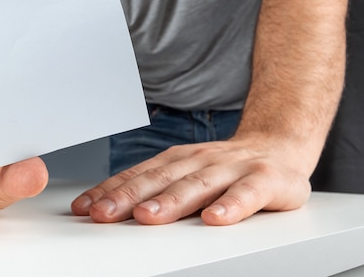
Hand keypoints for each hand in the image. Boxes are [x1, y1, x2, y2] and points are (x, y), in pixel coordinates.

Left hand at [71, 135, 311, 224]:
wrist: (279, 144)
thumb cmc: (225, 167)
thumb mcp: (187, 171)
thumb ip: (156, 187)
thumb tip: (108, 206)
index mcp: (178, 160)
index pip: (138, 176)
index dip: (109, 191)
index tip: (85, 207)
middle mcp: (200, 161)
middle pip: (160, 180)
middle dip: (128, 198)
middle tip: (103, 214)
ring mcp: (232, 169)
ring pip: (198, 185)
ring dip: (170, 201)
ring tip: (147, 217)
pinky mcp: (265, 180)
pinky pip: (247, 194)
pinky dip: (231, 206)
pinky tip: (215, 219)